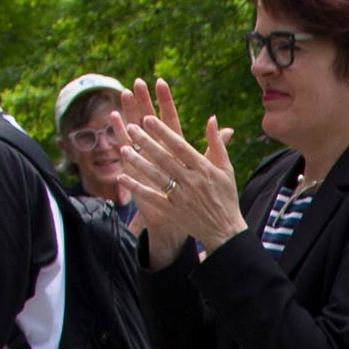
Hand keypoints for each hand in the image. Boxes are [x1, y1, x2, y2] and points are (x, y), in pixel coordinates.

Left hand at [117, 80, 241, 252]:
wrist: (225, 230)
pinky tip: (122, 177)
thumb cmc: (226, 195)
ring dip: (139, 163)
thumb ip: (217, 143)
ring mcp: (181, 197)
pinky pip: (151, 197)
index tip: (148, 119)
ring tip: (124, 148)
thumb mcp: (226, 168)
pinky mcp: (172, 211)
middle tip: (131, 127)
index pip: (180, 147)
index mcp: (204, 169)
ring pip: (156, 176)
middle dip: (147, 142)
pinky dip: (136, 188)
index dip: (163, 132)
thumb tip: (212, 118)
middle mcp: (192, 182)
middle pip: (165, 159)